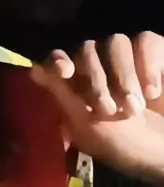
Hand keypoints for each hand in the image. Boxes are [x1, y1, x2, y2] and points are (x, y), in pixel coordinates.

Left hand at [31, 33, 163, 184]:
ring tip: (135, 108)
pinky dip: (149, 65)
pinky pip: (145, 41)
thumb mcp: (87, 125)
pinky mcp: (153, 55)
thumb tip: (35, 70)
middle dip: (96, 80)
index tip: (65, 72)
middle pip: (86, 49)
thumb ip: (63, 95)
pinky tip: (153, 92)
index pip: (59, 59)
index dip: (58, 60)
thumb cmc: (124, 145)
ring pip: (115, 42)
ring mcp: (127, 58)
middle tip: (108, 110)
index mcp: (78, 84)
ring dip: (123, 77)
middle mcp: (100, 66)